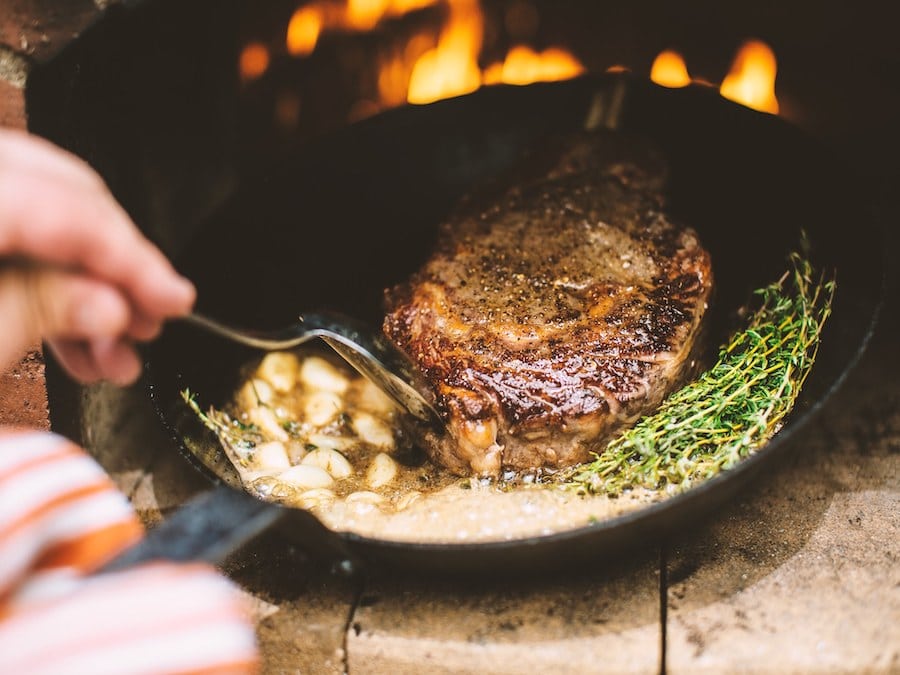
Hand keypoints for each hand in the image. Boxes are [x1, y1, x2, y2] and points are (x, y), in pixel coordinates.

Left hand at [0, 129, 194, 383]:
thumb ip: (40, 313)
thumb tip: (111, 304)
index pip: (71, 210)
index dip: (135, 260)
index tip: (175, 301)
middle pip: (62, 194)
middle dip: (113, 267)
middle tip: (147, 322)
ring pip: (36, 212)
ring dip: (80, 286)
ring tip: (108, 353)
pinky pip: (5, 229)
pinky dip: (35, 282)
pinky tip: (67, 338)